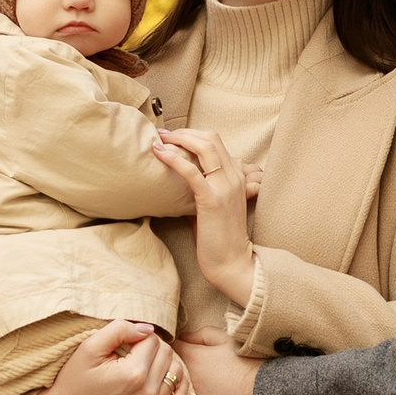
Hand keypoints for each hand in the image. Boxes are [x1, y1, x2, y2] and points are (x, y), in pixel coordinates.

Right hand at [30, 319, 187, 394]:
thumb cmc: (76, 378)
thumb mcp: (90, 346)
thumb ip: (120, 329)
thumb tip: (147, 329)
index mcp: (133, 373)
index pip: (152, 340)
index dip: (138, 337)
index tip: (125, 344)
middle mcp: (147, 394)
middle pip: (167, 354)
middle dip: (152, 348)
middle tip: (133, 353)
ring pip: (177, 372)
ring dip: (164, 364)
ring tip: (145, 365)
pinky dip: (178, 384)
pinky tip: (164, 378)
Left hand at [152, 127, 258, 306]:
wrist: (232, 263)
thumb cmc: (219, 239)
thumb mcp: (214, 207)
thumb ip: (204, 189)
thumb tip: (181, 180)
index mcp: (237, 177)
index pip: (216, 142)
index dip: (193, 134)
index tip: (173, 137)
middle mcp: (234, 177)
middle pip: (211, 138)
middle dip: (184, 132)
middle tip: (164, 134)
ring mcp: (225, 187)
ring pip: (204, 147)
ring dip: (179, 139)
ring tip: (160, 139)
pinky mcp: (212, 200)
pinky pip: (192, 171)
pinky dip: (173, 158)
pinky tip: (158, 153)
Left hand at [177, 331, 264, 394]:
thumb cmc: (251, 366)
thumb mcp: (229, 341)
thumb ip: (203, 334)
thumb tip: (186, 337)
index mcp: (191, 359)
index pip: (171, 349)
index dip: (177, 349)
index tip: (186, 351)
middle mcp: (186, 382)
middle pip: (172, 374)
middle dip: (178, 370)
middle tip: (197, 371)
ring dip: (186, 391)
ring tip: (207, 389)